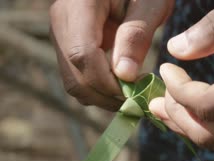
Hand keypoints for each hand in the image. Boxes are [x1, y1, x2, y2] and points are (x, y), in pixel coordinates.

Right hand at [49, 0, 172, 110]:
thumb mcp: (151, 4)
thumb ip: (137, 35)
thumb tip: (125, 75)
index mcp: (80, 3)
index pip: (83, 55)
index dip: (108, 81)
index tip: (136, 92)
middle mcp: (62, 20)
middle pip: (74, 76)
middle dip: (107, 95)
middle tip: (139, 99)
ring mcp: (61, 33)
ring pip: (73, 82)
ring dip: (103, 96)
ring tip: (134, 93)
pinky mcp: (68, 44)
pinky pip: (78, 77)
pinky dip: (100, 89)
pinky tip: (124, 87)